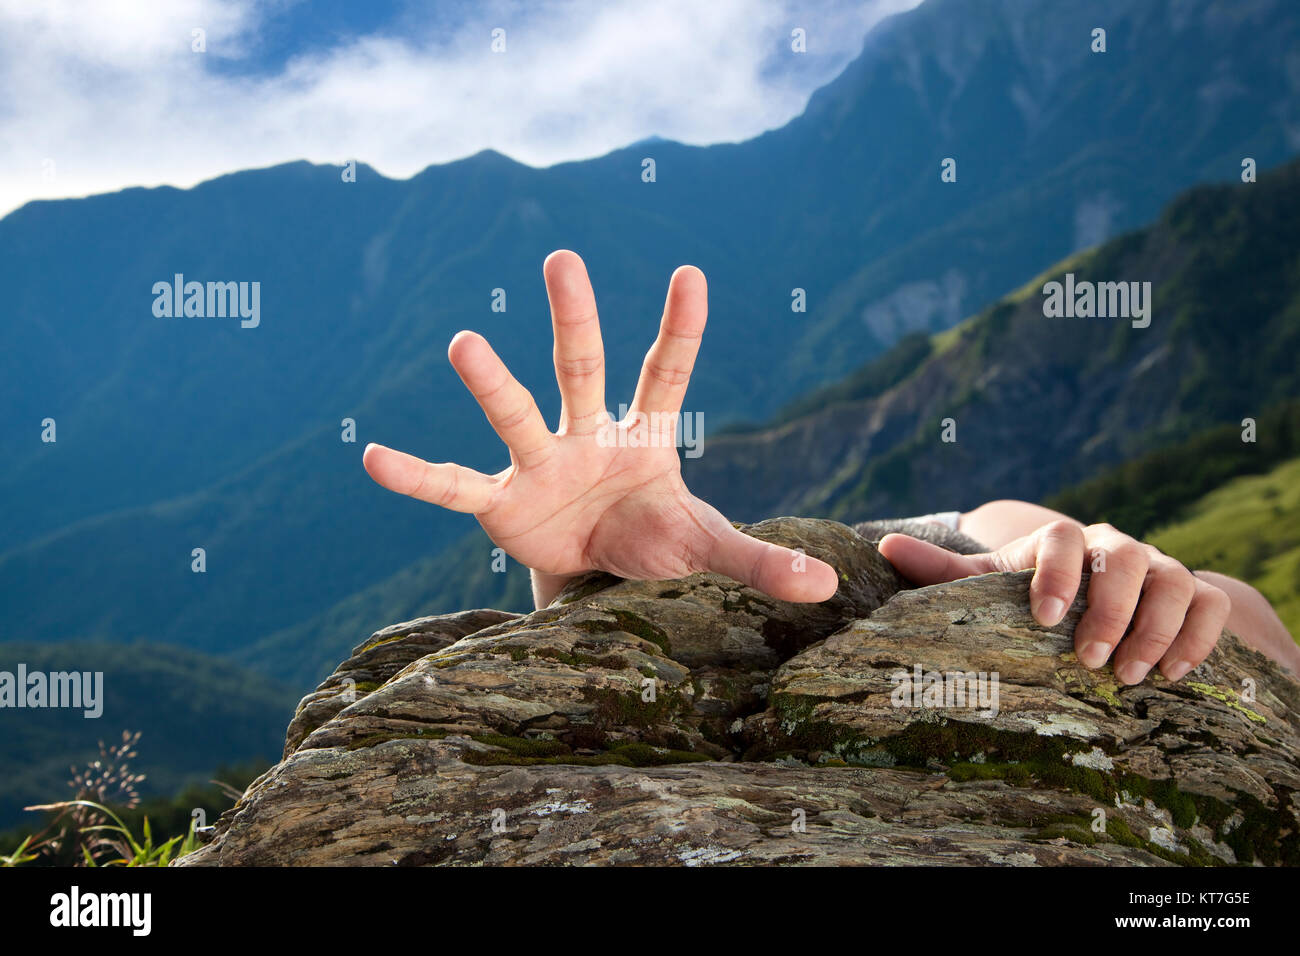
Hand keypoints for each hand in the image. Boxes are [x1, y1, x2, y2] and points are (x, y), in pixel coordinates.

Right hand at [362, 250, 838, 605]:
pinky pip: (454, 487)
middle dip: (573, 317)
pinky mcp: (501, 504)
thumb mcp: (706, 550)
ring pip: (516, 414)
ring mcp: (539, 463)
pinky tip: (373, 457)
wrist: (597, 577)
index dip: (680, 328)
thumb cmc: (654, 543)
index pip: (667, 371)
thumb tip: (829, 583)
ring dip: (492, 383)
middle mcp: (587, 433)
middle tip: (562, 259)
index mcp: (644, 434)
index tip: (692, 274)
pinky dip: (417, 476)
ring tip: (463, 343)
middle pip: (580, 367)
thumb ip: (759, 560)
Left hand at [878, 521, 1231, 683]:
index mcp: (1061, 541)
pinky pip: (1212, 604)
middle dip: (1110, 611)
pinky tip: (1173, 674)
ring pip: (1177, 580)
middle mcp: (1114, 547)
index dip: (1055, 573)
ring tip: (1131, 677)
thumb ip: (942, 570)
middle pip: (1126, 559)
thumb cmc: (1031, 590)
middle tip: (1089, 660)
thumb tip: (884, 547)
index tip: (1044, 618)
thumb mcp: (987, 582)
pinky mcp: (1196, 594)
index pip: (1063, 537)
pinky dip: (1198, 636)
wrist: (1094, 592)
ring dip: (1156, 629)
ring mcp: (1160, 568)